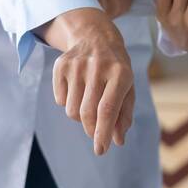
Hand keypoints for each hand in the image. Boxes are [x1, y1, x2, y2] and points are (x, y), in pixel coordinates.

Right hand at [42, 7, 135, 155]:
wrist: (95, 36)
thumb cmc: (116, 68)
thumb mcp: (128, 88)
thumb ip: (124, 115)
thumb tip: (117, 140)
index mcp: (120, 73)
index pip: (107, 110)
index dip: (103, 133)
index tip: (101, 150)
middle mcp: (98, 68)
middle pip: (87, 113)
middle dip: (91, 130)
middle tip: (96, 134)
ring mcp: (77, 65)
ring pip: (71, 110)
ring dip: (80, 116)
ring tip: (89, 102)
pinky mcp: (60, 65)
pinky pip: (60, 100)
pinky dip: (68, 102)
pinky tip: (78, 89)